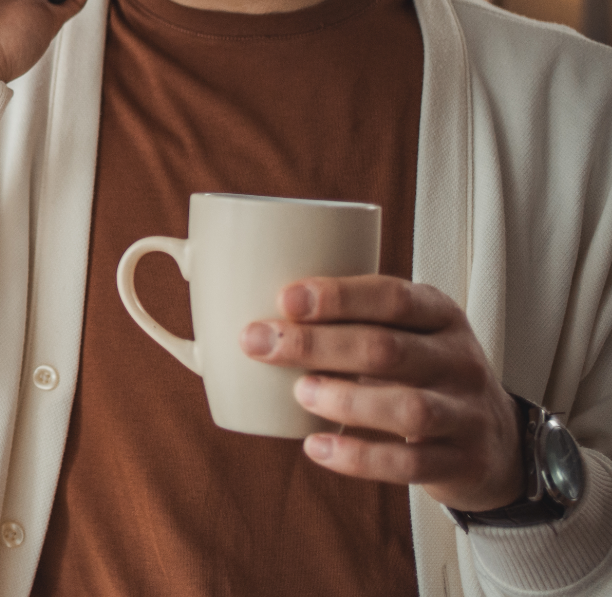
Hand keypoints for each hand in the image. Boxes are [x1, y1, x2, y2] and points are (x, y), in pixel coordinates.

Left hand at [240, 275, 524, 510]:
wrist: (497, 439)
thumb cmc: (425, 371)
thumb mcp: (408, 332)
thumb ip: (354, 320)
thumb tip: (261, 313)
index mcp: (441, 313)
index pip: (392, 296)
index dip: (338, 295)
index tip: (285, 298)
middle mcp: (458, 358)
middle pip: (388, 348)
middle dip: (318, 344)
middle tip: (262, 342)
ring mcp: (464, 413)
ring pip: (406, 406)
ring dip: (345, 399)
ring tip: (299, 392)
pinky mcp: (460, 462)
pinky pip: (408, 463)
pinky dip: (358, 457)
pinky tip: (317, 447)